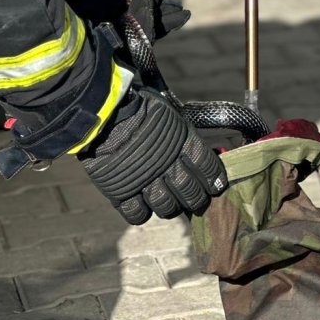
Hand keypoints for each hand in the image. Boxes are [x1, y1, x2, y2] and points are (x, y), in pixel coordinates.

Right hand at [78, 87, 227, 223]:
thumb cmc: (137, 105)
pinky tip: (142, 206)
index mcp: (182, 142)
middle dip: (196, 199)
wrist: (104, 112)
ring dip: (170, 207)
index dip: (214, 178)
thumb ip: (182, 133)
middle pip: (191, 192)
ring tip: (169, 203)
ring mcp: (144, 180)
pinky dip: (141, 213)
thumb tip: (194, 145)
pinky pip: (137, 214)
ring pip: (167, 207)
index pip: (207, 167)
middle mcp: (167, 165)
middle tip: (196, 200)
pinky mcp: (121, 191)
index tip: (215, 184)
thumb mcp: (169, 113)